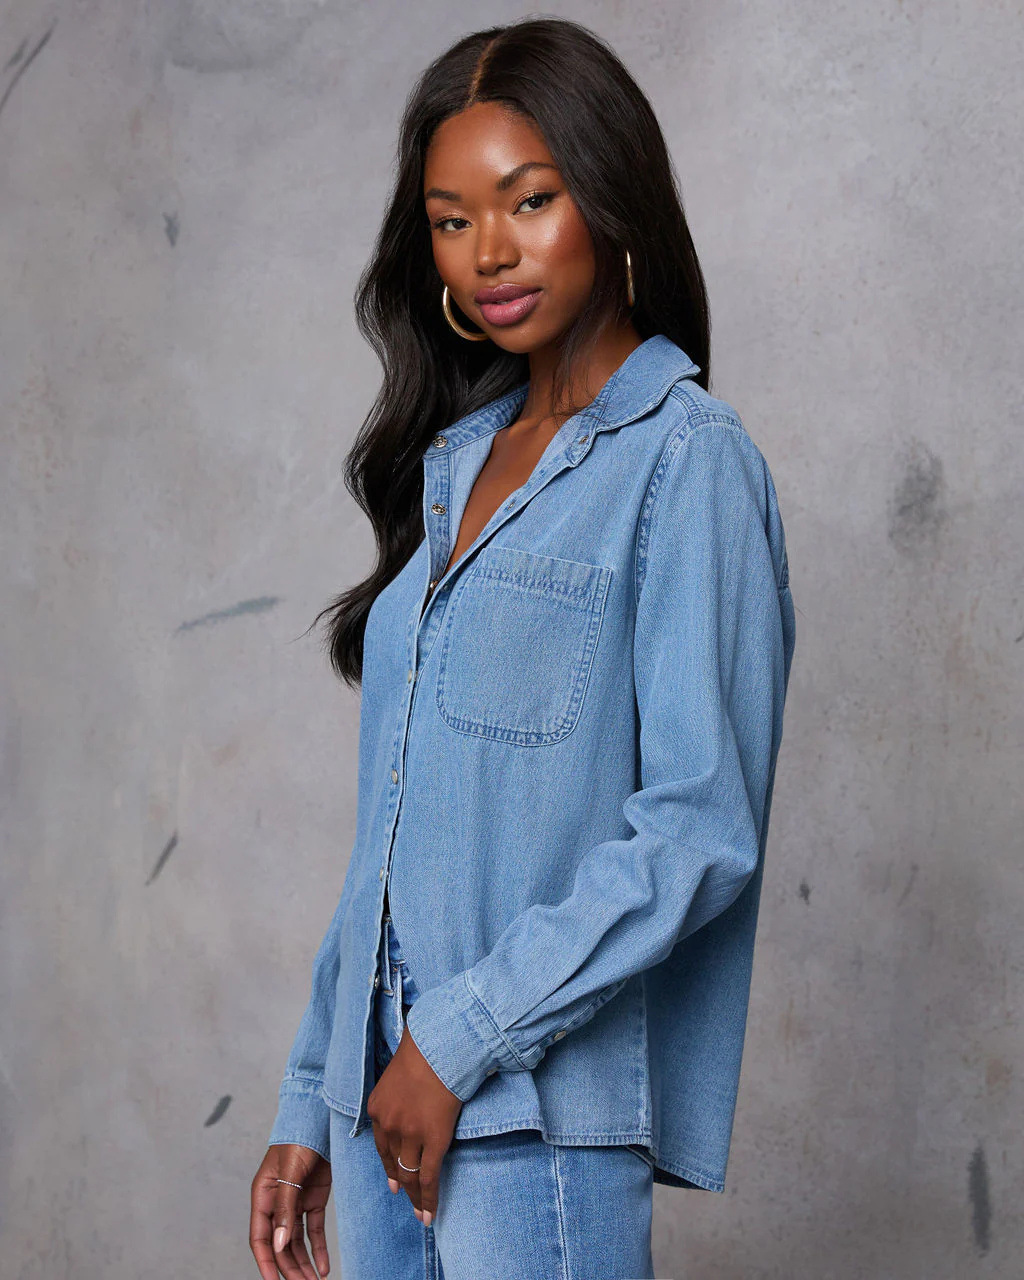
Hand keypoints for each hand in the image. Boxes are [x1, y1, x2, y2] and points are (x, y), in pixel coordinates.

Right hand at [250, 1143, 331, 1278]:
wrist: (322, 1116)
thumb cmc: (299, 1137)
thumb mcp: (290, 1172)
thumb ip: (285, 1208)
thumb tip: (280, 1245)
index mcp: (263, 1195)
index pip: (260, 1237)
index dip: (266, 1261)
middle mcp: (277, 1202)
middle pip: (281, 1244)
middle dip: (290, 1268)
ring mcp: (296, 1201)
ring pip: (297, 1241)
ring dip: (304, 1263)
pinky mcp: (314, 1197)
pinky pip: (314, 1229)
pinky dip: (318, 1248)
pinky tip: (324, 1266)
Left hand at [367, 1024, 464, 1226]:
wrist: (440, 1045)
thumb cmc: (425, 1051)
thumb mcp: (399, 1073)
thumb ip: (399, 1093)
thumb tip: (412, 1100)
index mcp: (377, 1108)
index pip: (382, 1146)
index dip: (389, 1166)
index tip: (394, 1181)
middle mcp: (388, 1125)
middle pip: (394, 1164)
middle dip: (401, 1186)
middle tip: (406, 1201)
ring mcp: (410, 1135)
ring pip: (410, 1175)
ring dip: (416, 1197)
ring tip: (422, 1213)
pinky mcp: (433, 1140)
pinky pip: (430, 1176)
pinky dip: (430, 1198)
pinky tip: (431, 1212)